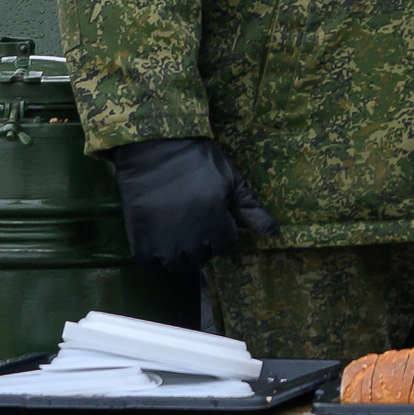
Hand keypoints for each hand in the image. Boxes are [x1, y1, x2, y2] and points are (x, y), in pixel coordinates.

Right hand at [107, 137, 277, 272]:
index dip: (222, 230)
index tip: (214, 215)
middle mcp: (190, 240)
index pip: (226, 245)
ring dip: (181, 253)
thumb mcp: (232, 180)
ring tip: (179, 232)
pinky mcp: (139, 241)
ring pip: (177, 265)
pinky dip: (155, 256)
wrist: (155, 149)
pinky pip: (150, 263)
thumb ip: (252, 210)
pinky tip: (159, 237)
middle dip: (204, 243)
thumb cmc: (198, 161)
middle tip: (196, 221)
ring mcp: (163, 243)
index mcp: (215, 225)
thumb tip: (274, 233)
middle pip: (202, 257)